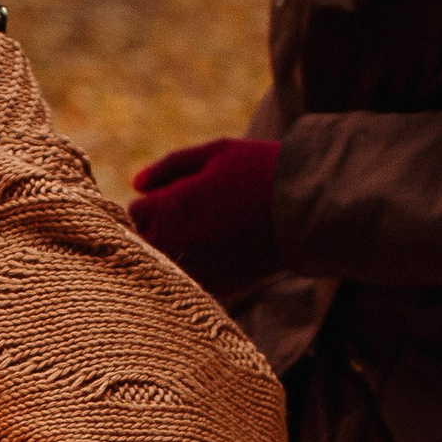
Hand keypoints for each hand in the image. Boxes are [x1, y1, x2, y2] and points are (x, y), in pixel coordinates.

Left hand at [129, 137, 281, 302]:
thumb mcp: (214, 154)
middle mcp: (171, 242)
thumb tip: (135, 183)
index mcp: (167, 206)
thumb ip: (169, 166)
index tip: (183, 197)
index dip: (155, 202)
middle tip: (195, 219)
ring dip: (173, 252)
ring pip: (160, 266)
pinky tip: (220, 254)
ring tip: (208, 236)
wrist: (307, 210)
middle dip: (156, 230)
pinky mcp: (214, 288)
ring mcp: (191, 269)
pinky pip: (186, 282)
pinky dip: (194, 270)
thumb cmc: (260, 171)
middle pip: (140, 242)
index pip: (134, 210)